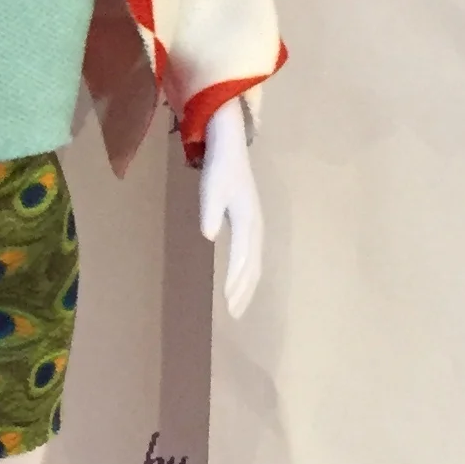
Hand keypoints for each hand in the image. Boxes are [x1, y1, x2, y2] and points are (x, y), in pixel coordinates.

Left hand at [198, 97, 263, 317]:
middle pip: (252, 266)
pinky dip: (248, 275)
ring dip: (247, 287)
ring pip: (255, 264)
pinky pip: (253, 257)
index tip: (227, 300)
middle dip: (243, 291)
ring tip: (238, 307)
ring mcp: (256, 226)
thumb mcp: (211, 188)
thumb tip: (209, 235)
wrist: (231, 149)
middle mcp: (256, 227)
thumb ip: (210, 212)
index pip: (242, 257)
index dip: (235, 280)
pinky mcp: (251, 224)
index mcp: (247, 220)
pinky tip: (242, 283)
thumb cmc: (219, 168)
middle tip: (233, 314)